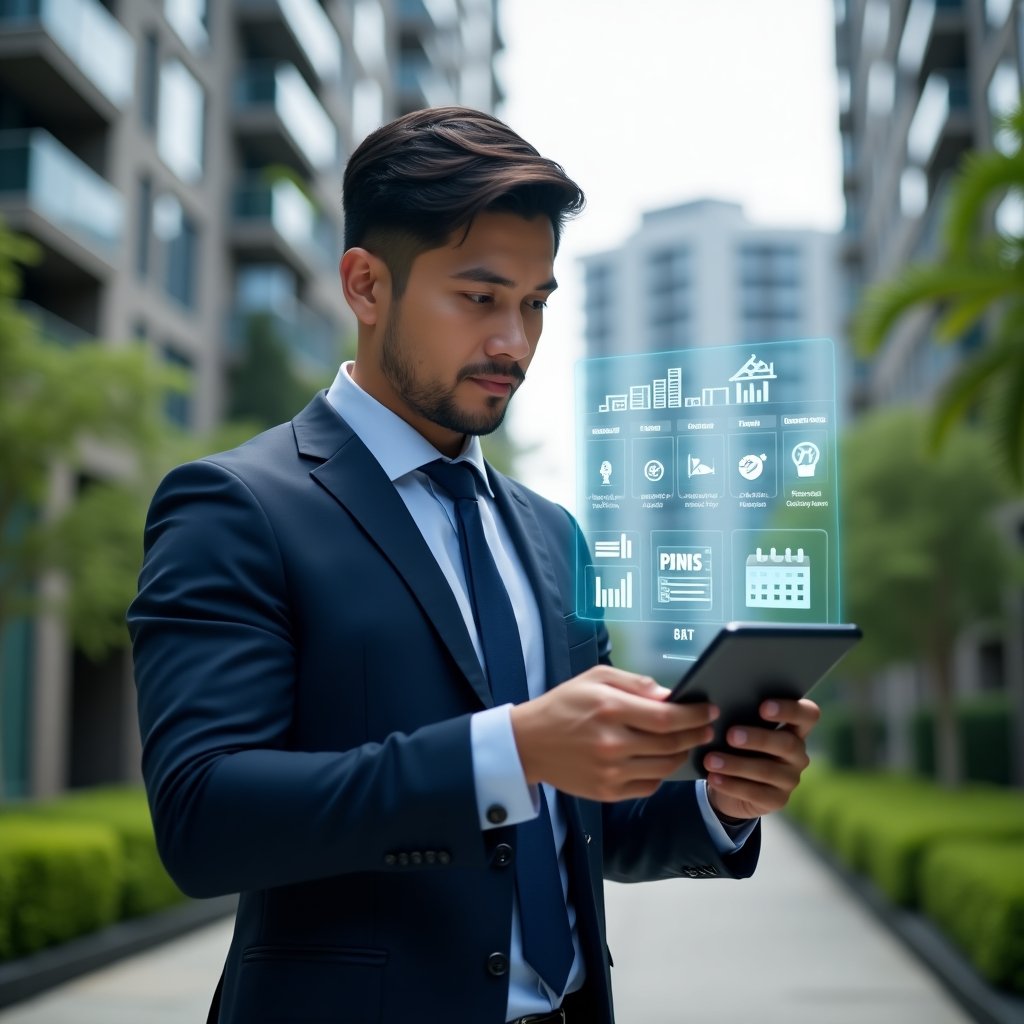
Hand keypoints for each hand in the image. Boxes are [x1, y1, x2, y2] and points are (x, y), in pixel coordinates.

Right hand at [509, 666, 717, 801]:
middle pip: (670, 744)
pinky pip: (649, 785)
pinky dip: (661, 773)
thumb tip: (669, 695)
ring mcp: (610, 772)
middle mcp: (612, 743)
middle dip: (695, 735)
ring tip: (686, 743)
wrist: (528, 743)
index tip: (709, 711)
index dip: (694, 715)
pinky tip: (659, 760)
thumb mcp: (595, 678)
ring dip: (682, 755)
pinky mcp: (607, 792)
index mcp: (610, 710)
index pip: (667, 717)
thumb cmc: (564, 704)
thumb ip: (635, 683)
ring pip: (664, 767)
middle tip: (706, 728)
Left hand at [705, 698, 820, 821]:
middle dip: (758, 738)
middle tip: (730, 735)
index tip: (763, 707)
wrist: (730, 784)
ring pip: (768, 770)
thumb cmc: (737, 746)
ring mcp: (791, 779)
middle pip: (787, 744)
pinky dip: (732, 785)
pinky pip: (756, 793)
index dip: (790, 709)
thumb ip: (741, 719)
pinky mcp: (778, 800)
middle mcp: (798, 754)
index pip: (808, 715)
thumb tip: (720, 710)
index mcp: (795, 729)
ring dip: (736, 765)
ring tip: (711, 760)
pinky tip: (714, 778)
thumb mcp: (741, 730)